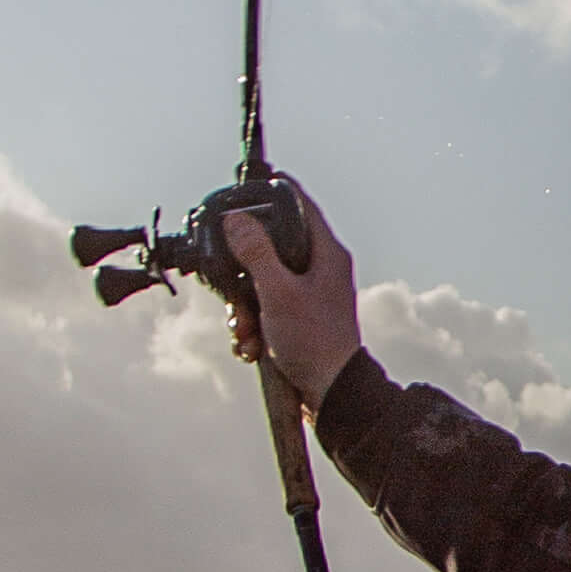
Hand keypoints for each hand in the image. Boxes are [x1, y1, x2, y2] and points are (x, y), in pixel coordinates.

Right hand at [224, 189, 364, 405]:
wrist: (333, 395)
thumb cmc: (315, 343)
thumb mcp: (278, 293)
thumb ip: (256, 254)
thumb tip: (237, 219)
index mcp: (326, 254)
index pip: (302, 206)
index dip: (278, 189)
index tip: (258, 176)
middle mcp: (321, 270)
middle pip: (270, 248)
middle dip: (243, 276)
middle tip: (237, 295)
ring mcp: (309, 295)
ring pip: (261, 284)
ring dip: (244, 310)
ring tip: (246, 330)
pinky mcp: (298, 320)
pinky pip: (264, 311)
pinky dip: (252, 328)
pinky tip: (252, 348)